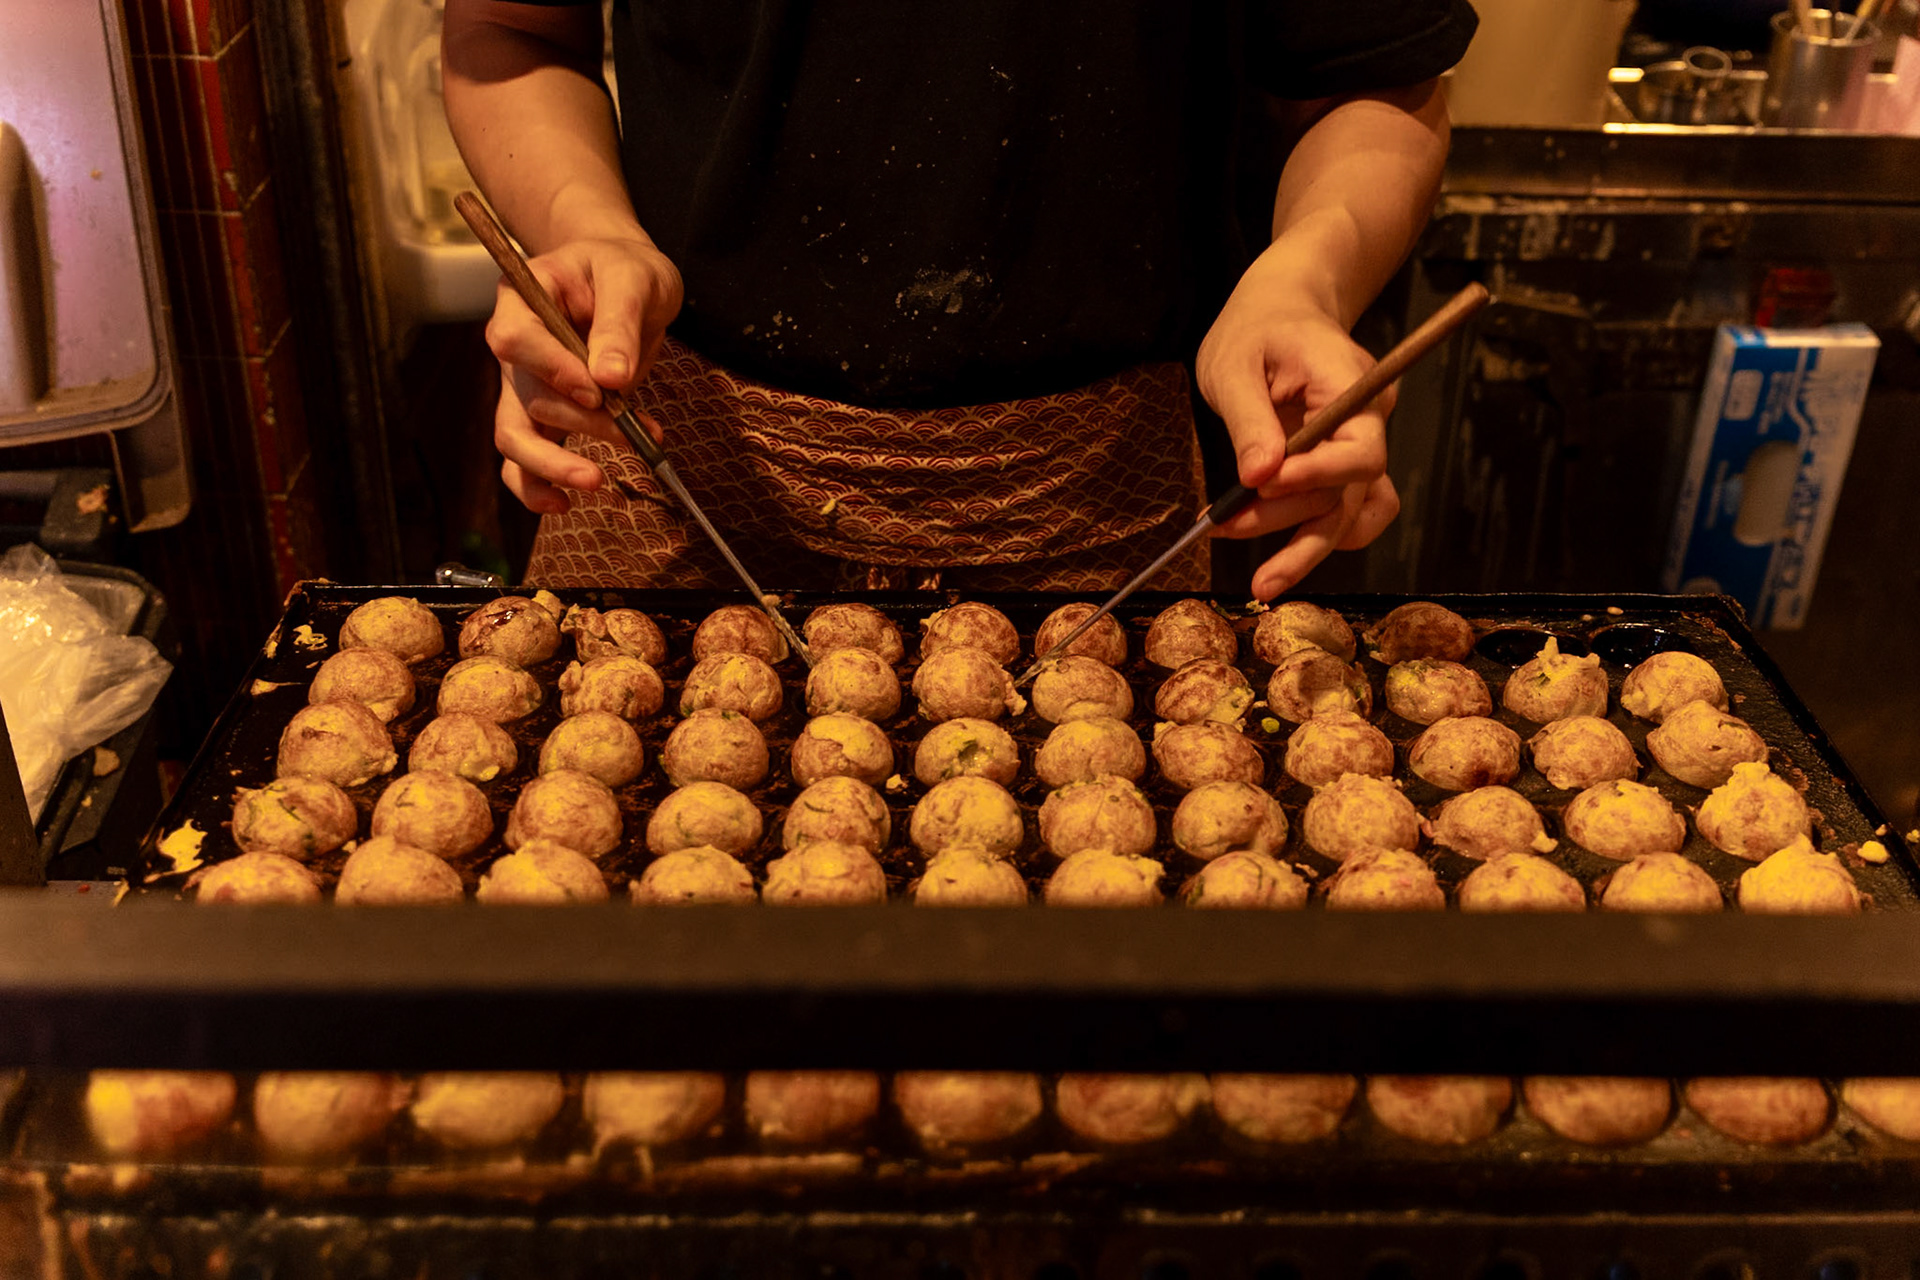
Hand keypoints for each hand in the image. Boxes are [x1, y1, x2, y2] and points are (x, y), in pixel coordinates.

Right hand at [484, 234, 682, 513]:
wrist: (626, 280)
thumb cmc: (625, 269)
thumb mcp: (633, 279)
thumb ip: (619, 323)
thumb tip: (612, 378)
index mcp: (522, 299)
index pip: (514, 340)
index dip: (550, 369)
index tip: (596, 390)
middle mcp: (514, 347)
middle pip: (523, 397)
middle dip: (576, 423)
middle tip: (628, 435)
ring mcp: (524, 385)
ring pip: (515, 437)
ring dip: (553, 465)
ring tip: (598, 481)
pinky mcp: (544, 416)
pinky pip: (524, 460)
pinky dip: (538, 486)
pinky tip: (564, 503)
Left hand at [1195, 281, 1399, 599]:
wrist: (1281, 312)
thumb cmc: (1256, 329)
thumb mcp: (1235, 364)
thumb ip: (1249, 420)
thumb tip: (1258, 477)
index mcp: (1351, 386)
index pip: (1359, 450)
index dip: (1316, 476)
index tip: (1260, 486)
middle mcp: (1369, 422)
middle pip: (1347, 492)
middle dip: (1285, 518)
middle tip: (1224, 529)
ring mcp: (1360, 447)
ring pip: (1349, 514)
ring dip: (1304, 546)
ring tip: (1260, 575)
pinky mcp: (1343, 466)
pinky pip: (1349, 513)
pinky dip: (1317, 536)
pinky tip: (1281, 557)